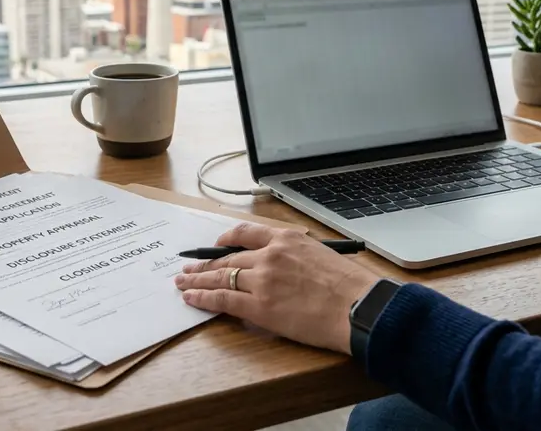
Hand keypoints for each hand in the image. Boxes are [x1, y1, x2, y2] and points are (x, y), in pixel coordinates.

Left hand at [174, 222, 380, 353]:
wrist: (357, 307)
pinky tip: (191, 298)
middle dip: (206, 264)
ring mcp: (261, 279)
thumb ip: (295, 256)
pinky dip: (203, 298)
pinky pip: (222, 299)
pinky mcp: (258, 306)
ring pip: (221, 276)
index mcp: (286, 238)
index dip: (226, 239)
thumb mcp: (321, 255)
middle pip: (228, 258)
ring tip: (183, 282)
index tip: (216, 244)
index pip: (247, 233)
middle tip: (189, 267)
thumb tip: (279, 268)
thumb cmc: (349, 286)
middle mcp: (269, 254)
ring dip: (198, 279)